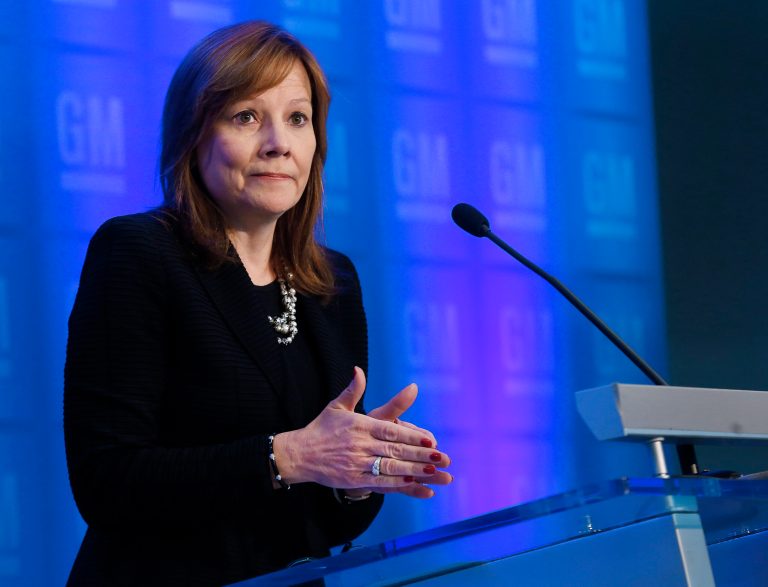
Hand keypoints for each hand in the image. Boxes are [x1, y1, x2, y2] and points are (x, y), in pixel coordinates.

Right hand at [272, 367, 448, 492]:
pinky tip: (413, 483)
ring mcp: (356, 463)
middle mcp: (360, 444)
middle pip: (395, 450)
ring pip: (390, 468)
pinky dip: (397, 483)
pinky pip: (378, 482)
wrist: (299, 454)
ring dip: (414, 471)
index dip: (411, 435)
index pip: (391, 430)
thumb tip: (358, 369)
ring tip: (434, 472)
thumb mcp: (337, 406)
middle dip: (420, 455)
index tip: (430, 439)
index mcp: (360, 425)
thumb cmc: (321, 428)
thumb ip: (353, 390)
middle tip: (442, 458)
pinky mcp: (352, 479)